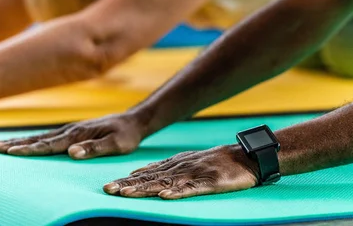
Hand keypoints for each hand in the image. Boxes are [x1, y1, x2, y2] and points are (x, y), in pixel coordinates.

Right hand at [0, 113, 146, 158]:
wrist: (134, 120)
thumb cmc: (127, 135)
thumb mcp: (117, 144)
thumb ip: (95, 148)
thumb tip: (72, 153)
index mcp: (78, 134)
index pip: (49, 144)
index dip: (29, 149)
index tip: (10, 152)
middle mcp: (70, 130)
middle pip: (38, 138)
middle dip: (15, 143)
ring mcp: (70, 129)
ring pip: (40, 136)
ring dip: (20, 141)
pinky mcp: (73, 131)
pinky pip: (48, 137)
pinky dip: (33, 140)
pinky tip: (25, 143)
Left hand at [104, 144, 258, 199]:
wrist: (244, 157)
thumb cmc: (215, 161)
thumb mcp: (186, 161)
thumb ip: (163, 167)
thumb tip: (137, 173)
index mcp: (174, 164)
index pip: (146, 174)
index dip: (126, 180)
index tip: (107, 187)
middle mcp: (180, 168)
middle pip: (150, 178)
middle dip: (128, 185)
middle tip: (108, 190)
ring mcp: (194, 174)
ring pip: (165, 183)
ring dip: (144, 188)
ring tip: (127, 193)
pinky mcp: (209, 182)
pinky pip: (191, 189)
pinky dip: (177, 192)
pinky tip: (164, 196)